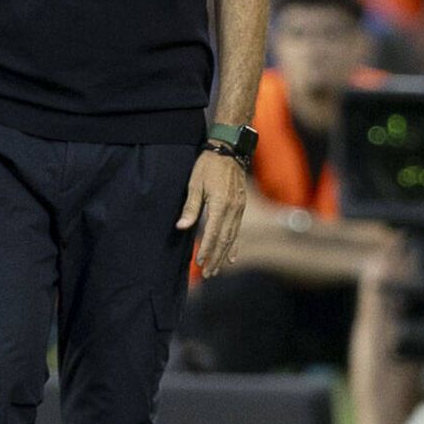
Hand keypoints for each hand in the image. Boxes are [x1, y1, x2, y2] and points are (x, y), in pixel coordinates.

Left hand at [177, 150, 247, 276]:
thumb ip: (190, 207)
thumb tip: (181, 227)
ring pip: (232, 237)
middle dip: (215, 258)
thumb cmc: (208, 166)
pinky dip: (235, 245)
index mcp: (220, 204)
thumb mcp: (195, 184)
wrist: (229, 150)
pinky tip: (232, 257)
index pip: (212, 233)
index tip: (199, 262)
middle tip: (208, 274)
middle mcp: (233, 209)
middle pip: (224, 239)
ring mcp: (239, 208)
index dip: (206, 249)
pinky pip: (238, 230)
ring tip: (217, 269)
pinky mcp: (241, 207)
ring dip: (224, 254)